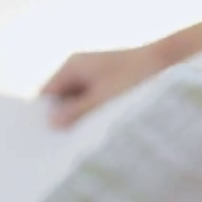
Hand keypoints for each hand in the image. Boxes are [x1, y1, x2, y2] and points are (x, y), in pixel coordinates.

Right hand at [40, 46, 171, 129]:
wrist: (161, 61)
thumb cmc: (130, 76)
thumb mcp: (101, 98)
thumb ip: (76, 112)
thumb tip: (52, 123)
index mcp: (71, 66)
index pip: (47, 92)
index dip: (43, 112)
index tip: (40, 133)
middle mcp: (78, 67)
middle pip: (61, 96)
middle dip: (61, 115)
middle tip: (59, 140)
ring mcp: (92, 74)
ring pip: (76, 99)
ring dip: (77, 115)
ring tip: (76, 136)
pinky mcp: (105, 81)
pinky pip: (90, 98)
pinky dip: (90, 111)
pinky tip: (93, 126)